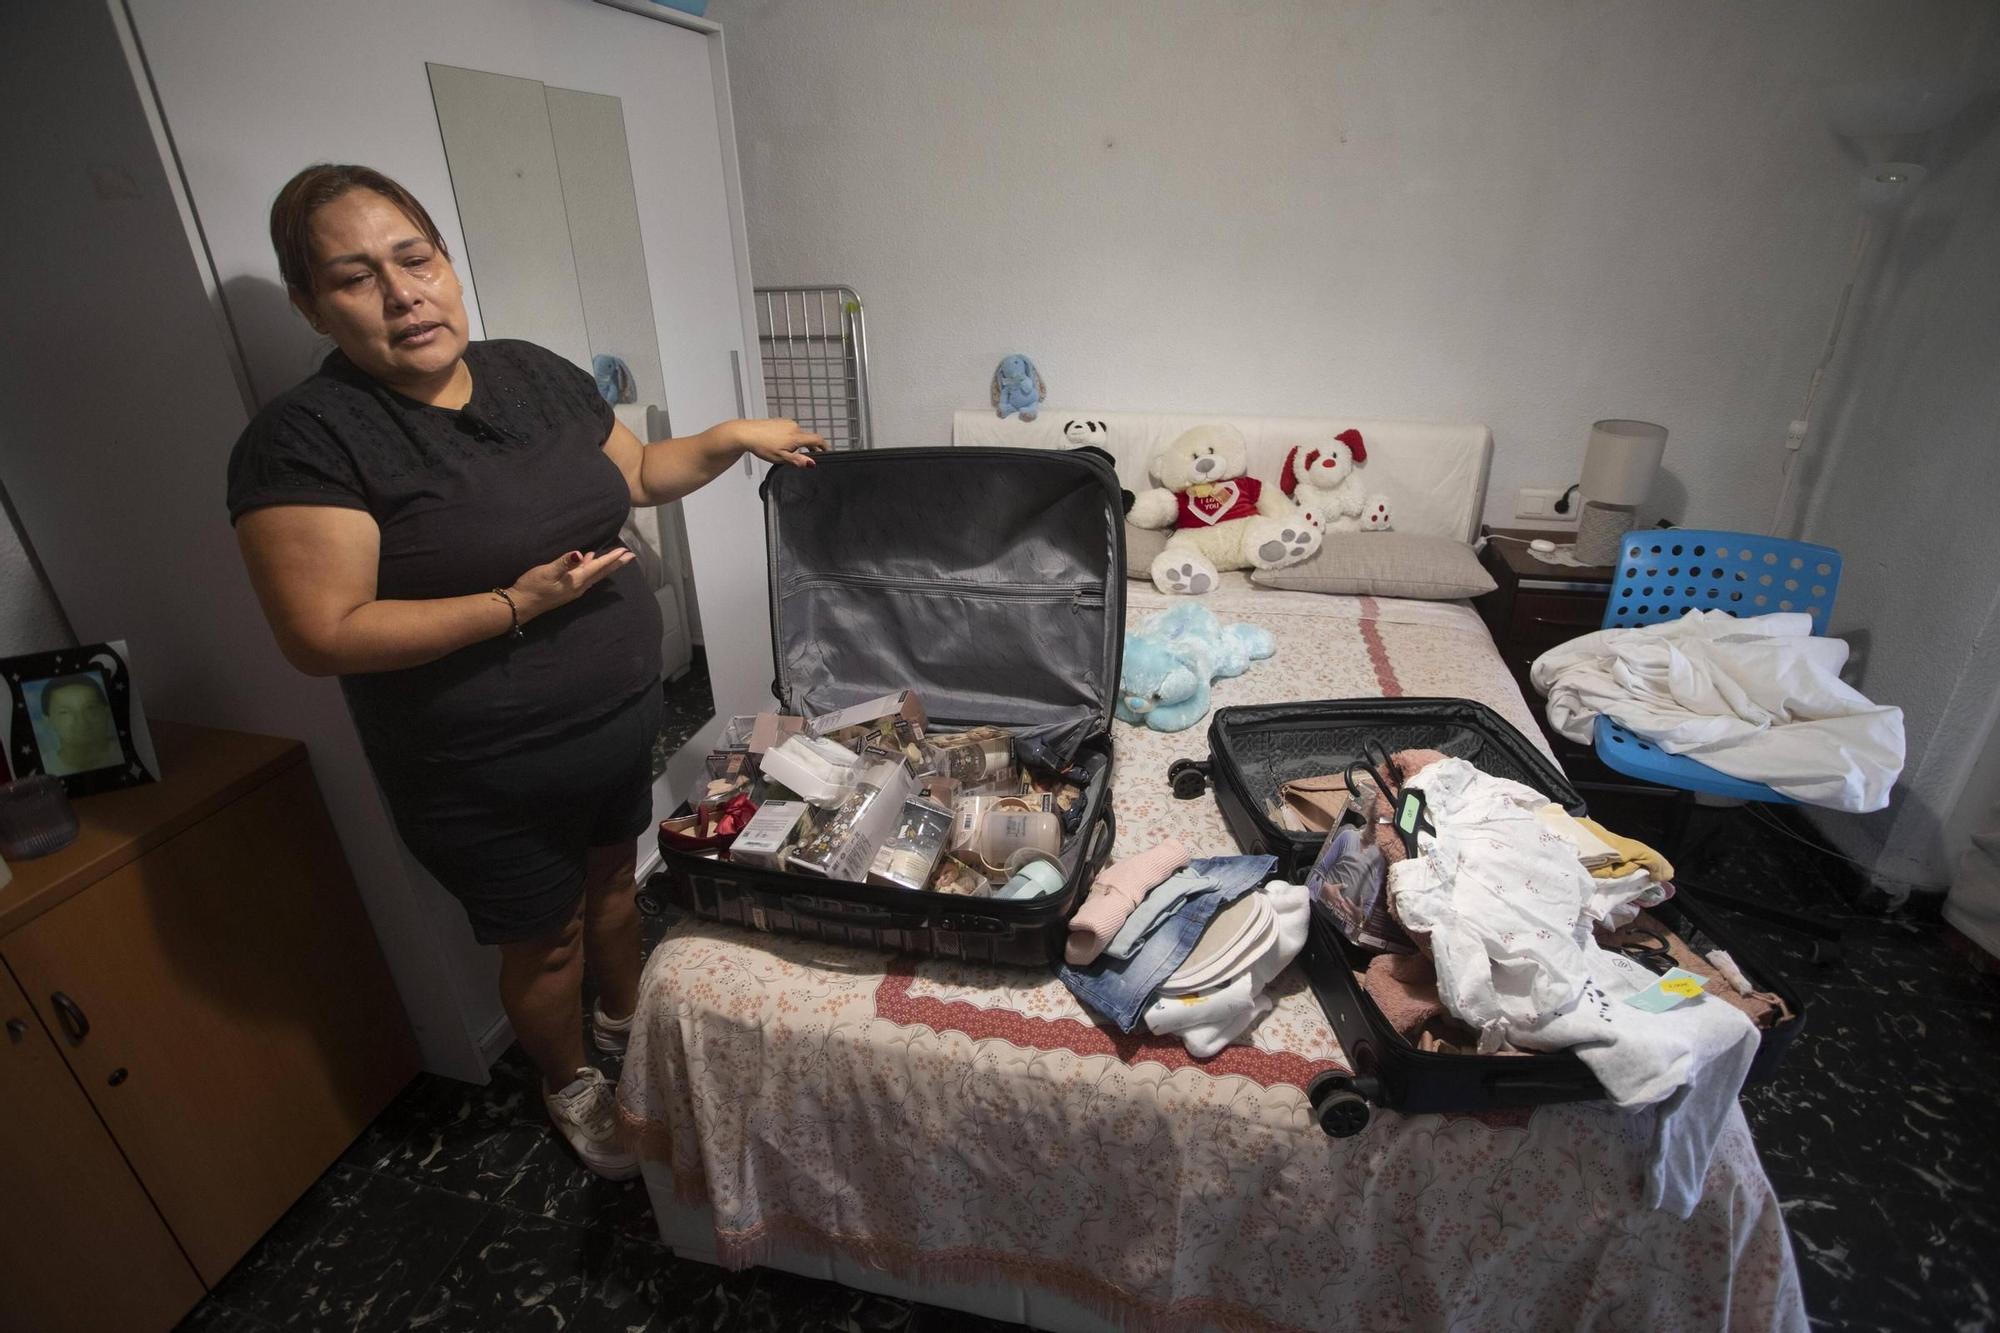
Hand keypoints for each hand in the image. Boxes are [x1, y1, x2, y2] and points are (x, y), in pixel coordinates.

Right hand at [508, 548, 632, 621]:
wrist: (520, 605)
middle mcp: (578, 587)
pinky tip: (587, 562)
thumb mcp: (547, 572)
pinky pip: (584, 577)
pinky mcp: (566, 590)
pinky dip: (590, 568)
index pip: (598, 568)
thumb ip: (563, 563)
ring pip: (594, 575)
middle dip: (615, 564)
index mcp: (576, 581)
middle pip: (601, 573)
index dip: (611, 559)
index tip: (626, 552)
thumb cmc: (532, 587)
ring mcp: (572, 589)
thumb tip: (579, 554)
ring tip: (614, 557)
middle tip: (630, 556)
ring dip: (604, 566)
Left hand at [732, 418, 825, 467]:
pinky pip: (790, 430)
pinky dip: (789, 438)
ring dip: (797, 443)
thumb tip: (812, 464)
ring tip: (786, 452)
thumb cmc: (761, 445)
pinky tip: (779, 444)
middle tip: (804, 459)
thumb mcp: (782, 458)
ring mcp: (786, 422)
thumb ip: (798, 460)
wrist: (746, 434)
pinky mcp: (780, 421)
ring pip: (798, 434)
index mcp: (796, 436)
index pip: (818, 439)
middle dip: (808, 448)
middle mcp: (794, 426)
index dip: (824, 447)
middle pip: (808, 438)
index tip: (827, 452)